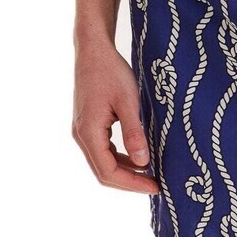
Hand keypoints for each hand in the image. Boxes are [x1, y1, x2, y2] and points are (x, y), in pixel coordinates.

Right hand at [72, 40, 159, 195]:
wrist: (94, 50)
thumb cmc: (111, 71)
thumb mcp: (128, 101)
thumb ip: (134, 132)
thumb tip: (143, 163)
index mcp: (88, 133)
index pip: (108, 172)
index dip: (132, 184)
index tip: (156, 186)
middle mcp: (81, 135)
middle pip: (103, 171)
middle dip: (130, 181)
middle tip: (156, 184)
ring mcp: (82, 129)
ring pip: (103, 161)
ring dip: (125, 170)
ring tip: (150, 173)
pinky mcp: (88, 123)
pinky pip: (103, 148)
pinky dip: (120, 156)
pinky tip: (138, 154)